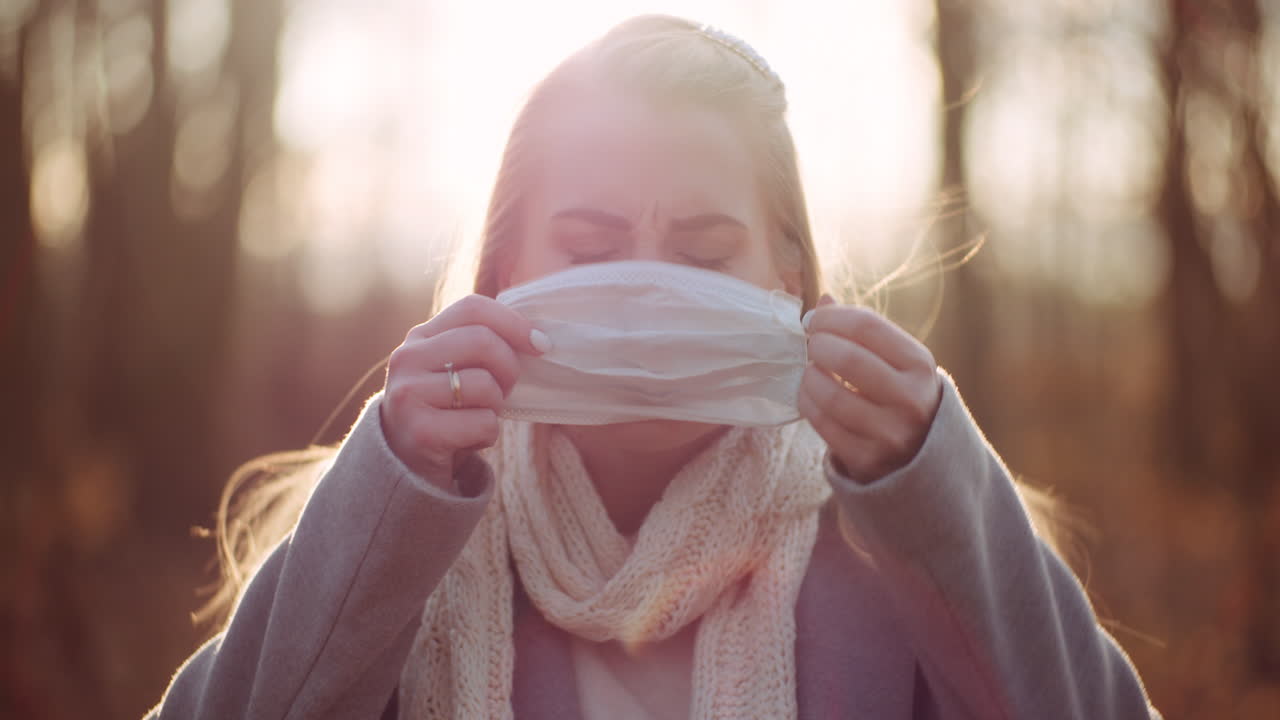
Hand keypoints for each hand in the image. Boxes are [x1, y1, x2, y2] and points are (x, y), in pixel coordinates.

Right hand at [381, 294, 550, 489]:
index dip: (514, 323)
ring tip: (478, 416)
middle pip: (482, 341)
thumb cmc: (445, 412)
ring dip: (496, 406)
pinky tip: (469, 440)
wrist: (406, 467)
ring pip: (485, 384)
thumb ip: (480, 347)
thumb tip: (538, 338)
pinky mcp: (421, 432)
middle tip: (507, 389)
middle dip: (510, 367)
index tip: (540, 344)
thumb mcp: (454, 370)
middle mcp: (407, 359)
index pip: (473, 308)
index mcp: (420, 338)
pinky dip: (488, 434)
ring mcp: (409, 394)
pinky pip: (483, 422)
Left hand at [797, 296, 942, 482]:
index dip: (831, 318)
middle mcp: (910, 399)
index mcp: (920, 365)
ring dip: (809, 376)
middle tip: (810, 345)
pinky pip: (821, 422)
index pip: (866, 326)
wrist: (920, 459)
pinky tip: (809, 395)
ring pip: (829, 394)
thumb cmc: (899, 396)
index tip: (815, 320)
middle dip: (818, 345)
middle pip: (848, 358)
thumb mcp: (896, 363)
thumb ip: (863, 333)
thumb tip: (823, 302)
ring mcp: (889, 433)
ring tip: (810, 371)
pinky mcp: (866, 459)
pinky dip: (806, 402)